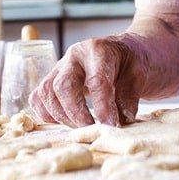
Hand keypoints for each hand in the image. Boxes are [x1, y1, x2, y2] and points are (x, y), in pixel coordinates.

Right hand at [29, 35, 143, 126]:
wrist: (124, 52)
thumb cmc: (132, 61)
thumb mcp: (140, 74)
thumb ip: (129, 97)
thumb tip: (120, 121)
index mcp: (99, 50)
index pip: (96, 80)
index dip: (102, 106)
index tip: (110, 125)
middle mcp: (74, 56)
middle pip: (62, 85)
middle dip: (76, 113)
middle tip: (93, 129)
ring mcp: (60, 67)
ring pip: (46, 93)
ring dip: (62, 116)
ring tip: (82, 127)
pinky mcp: (52, 79)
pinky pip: (38, 97)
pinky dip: (47, 113)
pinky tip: (66, 121)